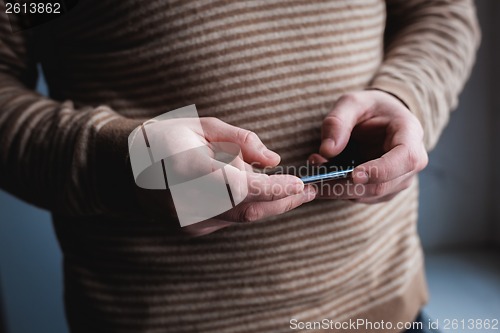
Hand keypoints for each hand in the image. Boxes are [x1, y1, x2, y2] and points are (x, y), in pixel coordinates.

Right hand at [136, 117, 315, 235]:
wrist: (129, 167)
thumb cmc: (167, 138)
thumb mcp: (203, 125)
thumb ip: (241, 140)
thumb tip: (273, 160)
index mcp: (186, 168)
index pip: (240, 187)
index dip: (274, 189)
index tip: (301, 183)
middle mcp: (186, 201)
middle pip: (247, 209)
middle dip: (283, 201)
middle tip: (309, 191)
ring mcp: (188, 220)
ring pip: (242, 217)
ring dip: (270, 204)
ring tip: (292, 189)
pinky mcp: (192, 229)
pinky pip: (230, 220)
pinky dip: (249, 207)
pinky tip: (257, 193)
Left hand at [309, 90, 427, 203]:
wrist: (380, 119)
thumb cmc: (369, 108)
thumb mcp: (352, 103)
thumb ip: (338, 122)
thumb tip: (327, 150)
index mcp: (410, 135)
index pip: (406, 159)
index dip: (380, 170)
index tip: (353, 175)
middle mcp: (410, 164)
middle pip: (382, 185)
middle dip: (345, 184)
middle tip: (316, 176)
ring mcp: (398, 181)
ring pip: (367, 195)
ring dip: (337, 187)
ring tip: (315, 166)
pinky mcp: (382, 192)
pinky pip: (359, 196)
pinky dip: (337, 189)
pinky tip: (322, 173)